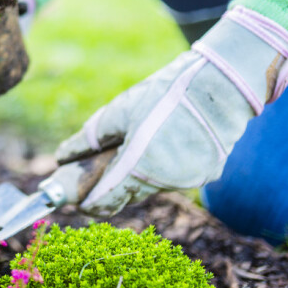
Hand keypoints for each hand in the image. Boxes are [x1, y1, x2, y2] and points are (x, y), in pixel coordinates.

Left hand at [43, 6, 287, 215]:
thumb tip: (64, 155)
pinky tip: (161, 143)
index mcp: (139, 165)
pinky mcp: (207, 174)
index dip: (89, 202)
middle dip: (112, 186)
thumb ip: (91, 138)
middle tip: (96, 172)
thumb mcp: (120, 110)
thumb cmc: (166, 93)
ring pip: (151, 185)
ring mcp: (189, 180)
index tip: (77, 200)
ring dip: (137, 174)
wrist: (222, 84)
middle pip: (129, 193)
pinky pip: (174, 177)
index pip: (107, 199)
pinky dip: (162, 168)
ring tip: (134, 145)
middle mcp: (165, 180)